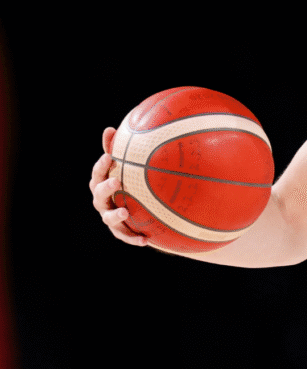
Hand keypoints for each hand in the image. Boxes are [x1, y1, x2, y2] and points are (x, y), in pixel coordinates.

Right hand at [88, 127, 148, 246]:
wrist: (135, 208)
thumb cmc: (127, 181)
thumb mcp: (125, 166)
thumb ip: (117, 150)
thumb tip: (109, 128)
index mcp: (102, 183)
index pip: (98, 173)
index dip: (102, 165)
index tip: (110, 156)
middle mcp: (101, 200)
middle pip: (98, 194)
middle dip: (106, 187)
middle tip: (116, 181)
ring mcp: (109, 217)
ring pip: (108, 217)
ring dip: (115, 215)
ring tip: (125, 212)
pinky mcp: (120, 231)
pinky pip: (125, 236)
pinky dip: (133, 238)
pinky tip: (146, 240)